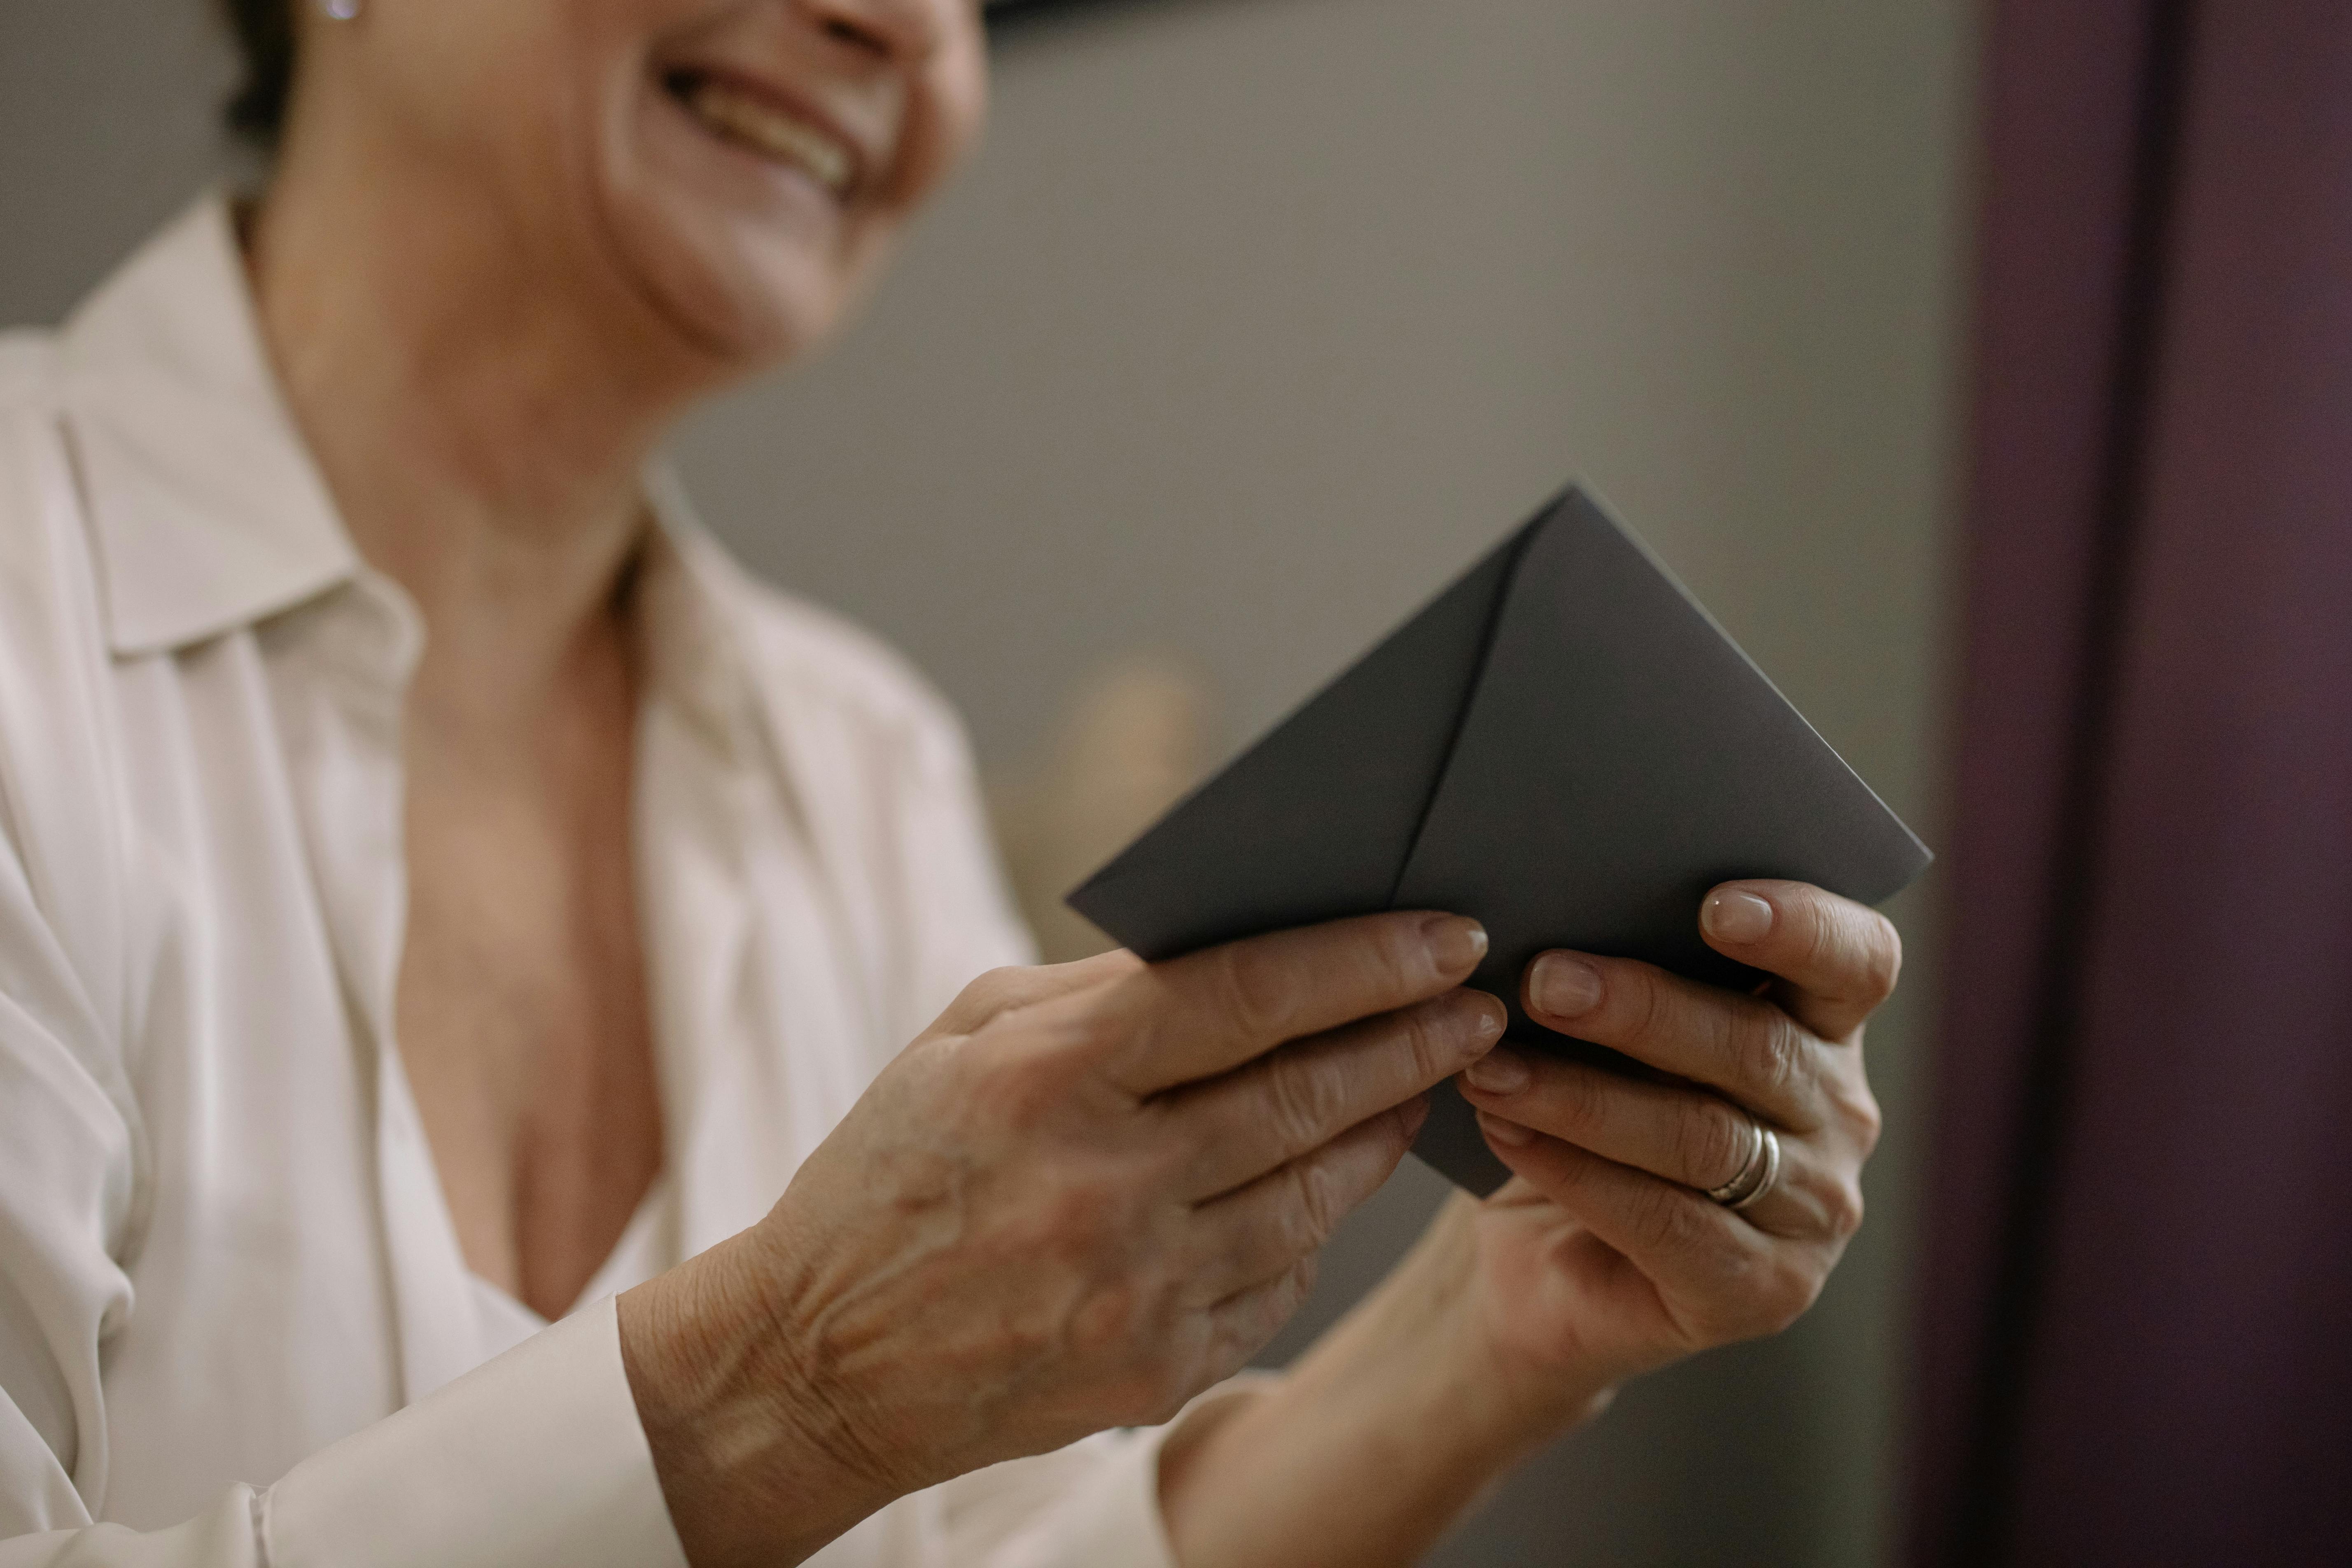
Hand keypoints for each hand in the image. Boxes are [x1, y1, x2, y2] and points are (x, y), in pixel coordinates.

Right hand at [620, 911, 1503, 1567]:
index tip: (1445, 934)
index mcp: (1048, 1074)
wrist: (816, 1358)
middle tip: (1481, 1003)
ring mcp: (1135, 1285)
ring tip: (1424, 1079)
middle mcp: (1101, 1180)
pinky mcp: (1154, 1367)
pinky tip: (1332, 1181)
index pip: (1247, 993)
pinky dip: (1314, 1224)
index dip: (1364, 959)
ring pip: (1315, 1192)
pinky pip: (1279, 1282)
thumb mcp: (962, 1038)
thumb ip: (1096, 991)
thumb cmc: (892, 1168)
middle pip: (1306, 1091)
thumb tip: (1239, 948)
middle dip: (1415, 1038)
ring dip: (1385, 1127)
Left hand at [1448, 879, 1896, 1420]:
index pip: (1856, 962)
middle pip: (1759, 1049)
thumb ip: (1614, 965)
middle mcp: (1839, 1116)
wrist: (1533, 1261)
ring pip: (1705, 1139)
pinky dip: (1576, 1173)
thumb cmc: (1579, 1107)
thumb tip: (1549, 901)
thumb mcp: (1602, 1030)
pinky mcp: (1759, 1293)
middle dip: (1642, 1008)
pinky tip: (1507, 1133)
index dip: (1800, 926)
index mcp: (1822, 1025)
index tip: (1714, 904)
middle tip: (1542, 980)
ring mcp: (1812, 1213)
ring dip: (1585, 1096)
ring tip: (1492, 1066)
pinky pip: (1667, 1223)